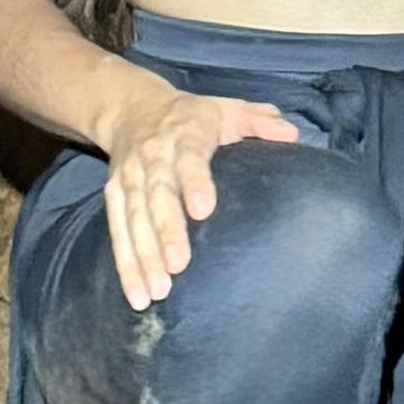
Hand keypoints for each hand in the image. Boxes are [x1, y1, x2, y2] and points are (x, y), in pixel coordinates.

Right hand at [101, 84, 297, 313]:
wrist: (132, 109)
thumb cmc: (191, 117)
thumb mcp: (226, 109)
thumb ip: (258, 121)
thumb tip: (290, 134)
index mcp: (185, 134)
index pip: (189, 158)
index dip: (194, 182)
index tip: (203, 209)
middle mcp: (153, 157)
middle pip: (157, 195)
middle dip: (165, 231)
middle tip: (178, 266)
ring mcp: (129, 179)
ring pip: (133, 219)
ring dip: (144, 257)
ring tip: (158, 292)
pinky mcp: (113, 196)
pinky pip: (117, 232)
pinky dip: (125, 265)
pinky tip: (137, 294)